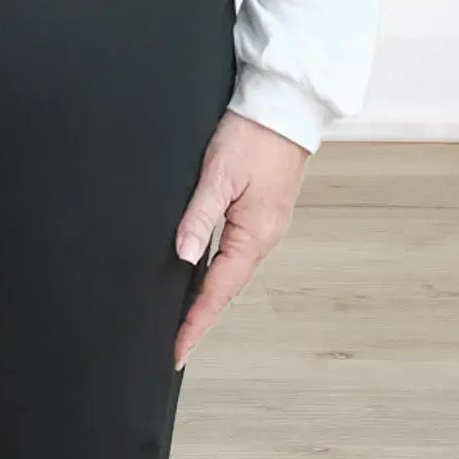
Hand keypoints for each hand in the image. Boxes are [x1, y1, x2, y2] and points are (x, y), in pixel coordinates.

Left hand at [172, 110, 310, 369]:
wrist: (283, 107)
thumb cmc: (252, 136)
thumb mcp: (218, 174)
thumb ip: (199, 215)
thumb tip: (181, 255)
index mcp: (254, 235)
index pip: (218, 291)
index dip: (196, 322)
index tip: (177, 351)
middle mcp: (262, 238)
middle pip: (226, 288)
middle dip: (201, 317)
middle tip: (175, 344)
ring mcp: (264, 226)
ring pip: (232, 272)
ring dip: (209, 296)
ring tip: (184, 319)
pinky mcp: (261, 213)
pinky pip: (236, 253)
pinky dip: (218, 272)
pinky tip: (202, 273)